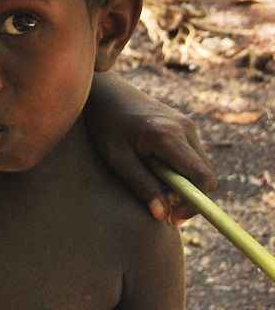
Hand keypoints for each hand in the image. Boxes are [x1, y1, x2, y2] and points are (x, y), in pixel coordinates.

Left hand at [89, 77, 215, 221]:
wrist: (105, 91)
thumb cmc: (105, 124)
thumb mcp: (118, 158)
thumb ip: (142, 185)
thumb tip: (163, 215)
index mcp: (168, 136)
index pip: (201, 177)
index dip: (195, 204)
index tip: (174, 217)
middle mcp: (184, 128)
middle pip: (204, 175)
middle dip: (188, 197)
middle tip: (161, 208)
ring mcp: (187, 124)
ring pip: (199, 167)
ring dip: (182, 184)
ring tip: (152, 183)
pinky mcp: (184, 125)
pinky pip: (192, 157)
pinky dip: (179, 171)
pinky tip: (154, 168)